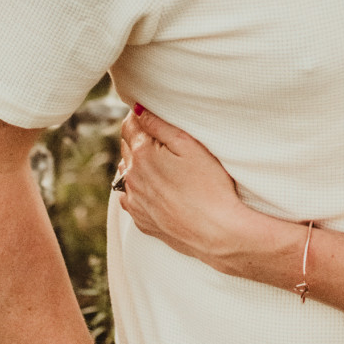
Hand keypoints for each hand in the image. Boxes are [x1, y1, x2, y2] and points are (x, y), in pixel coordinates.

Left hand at [116, 107, 296, 282]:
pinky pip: (131, 197)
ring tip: (160, 162)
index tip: (151, 114)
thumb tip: (137, 110)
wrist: (217, 233)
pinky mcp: (142, 220)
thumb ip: (160, 125)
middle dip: (139, 138)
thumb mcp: (190, 145)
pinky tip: (155, 188)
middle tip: (160, 136)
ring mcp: (135, 201)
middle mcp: (131, 177)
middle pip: (127, 147)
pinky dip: (139, 188)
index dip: (140, 116)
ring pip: (127, 173)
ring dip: (138, 163)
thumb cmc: (210, 186)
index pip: (130, 126)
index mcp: (142, 155)